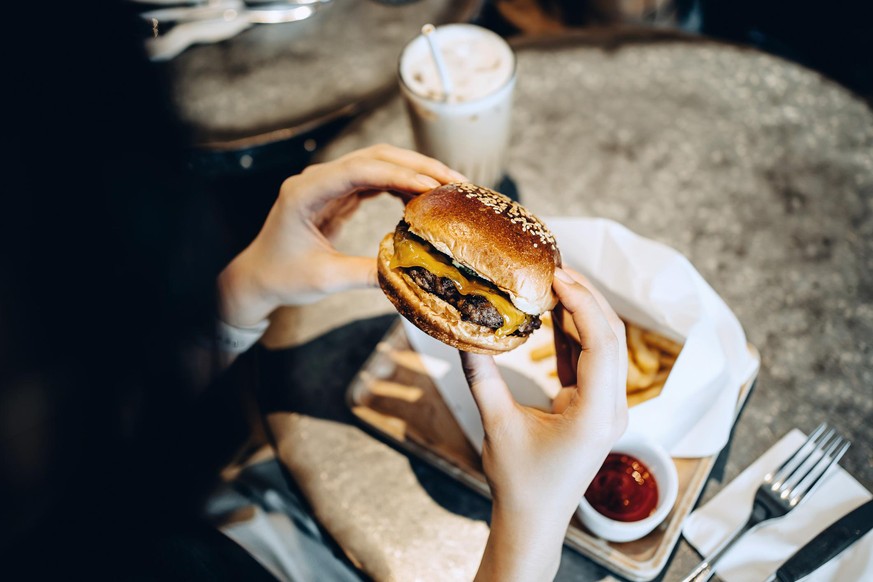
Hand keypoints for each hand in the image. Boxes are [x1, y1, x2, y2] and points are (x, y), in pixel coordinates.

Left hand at [218, 144, 464, 326]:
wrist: (259, 276)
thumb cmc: (283, 276)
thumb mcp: (326, 279)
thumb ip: (367, 274)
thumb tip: (411, 275)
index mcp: (305, 192)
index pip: (358, 171)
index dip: (399, 174)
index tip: (432, 186)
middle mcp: (317, 179)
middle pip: (375, 157)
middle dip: (417, 166)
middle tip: (455, 182)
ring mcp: (328, 183)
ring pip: (379, 163)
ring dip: (414, 171)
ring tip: (448, 188)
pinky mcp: (338, 193)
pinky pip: (376, 180)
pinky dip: (402, 185)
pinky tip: (423, 199)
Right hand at [464, 268, 627, 580]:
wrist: (534, 518)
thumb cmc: (520, 481)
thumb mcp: (497, 427)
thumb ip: (482, 379)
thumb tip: (463, 336)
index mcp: (596, 414)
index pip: (601, 344)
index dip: (583, 304)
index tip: (558, 276)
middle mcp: (611, 408)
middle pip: (611, 338)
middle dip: (587, 299)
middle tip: (556, 269)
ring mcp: (607, 408)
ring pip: (605, 346)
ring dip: (583, 312)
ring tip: (556, 282)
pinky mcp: (594, 408)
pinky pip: (591, 361)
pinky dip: (575, 334)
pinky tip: (556, 312)